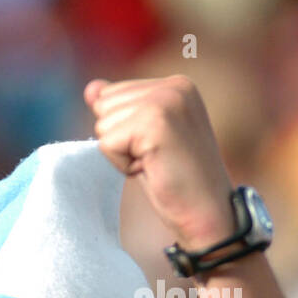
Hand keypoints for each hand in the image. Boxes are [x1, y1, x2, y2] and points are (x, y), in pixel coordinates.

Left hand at [84, 76, 235, 250]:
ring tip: (155, 163)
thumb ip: (120, 110)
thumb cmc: (176, 181)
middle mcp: (175, 85)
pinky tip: (151, 169)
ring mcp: (167, 100)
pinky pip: (107, 143)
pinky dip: (122, 165)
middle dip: (120, 141)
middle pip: (103, 107)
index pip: (110, 96)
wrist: (207, 213)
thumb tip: (90, 89)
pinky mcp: (155, 121)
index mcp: (175, 84)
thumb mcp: (143, 139)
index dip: (123, 131)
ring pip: (103, 124)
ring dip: (122, 154)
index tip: (156, 148)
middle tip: (155, 158)